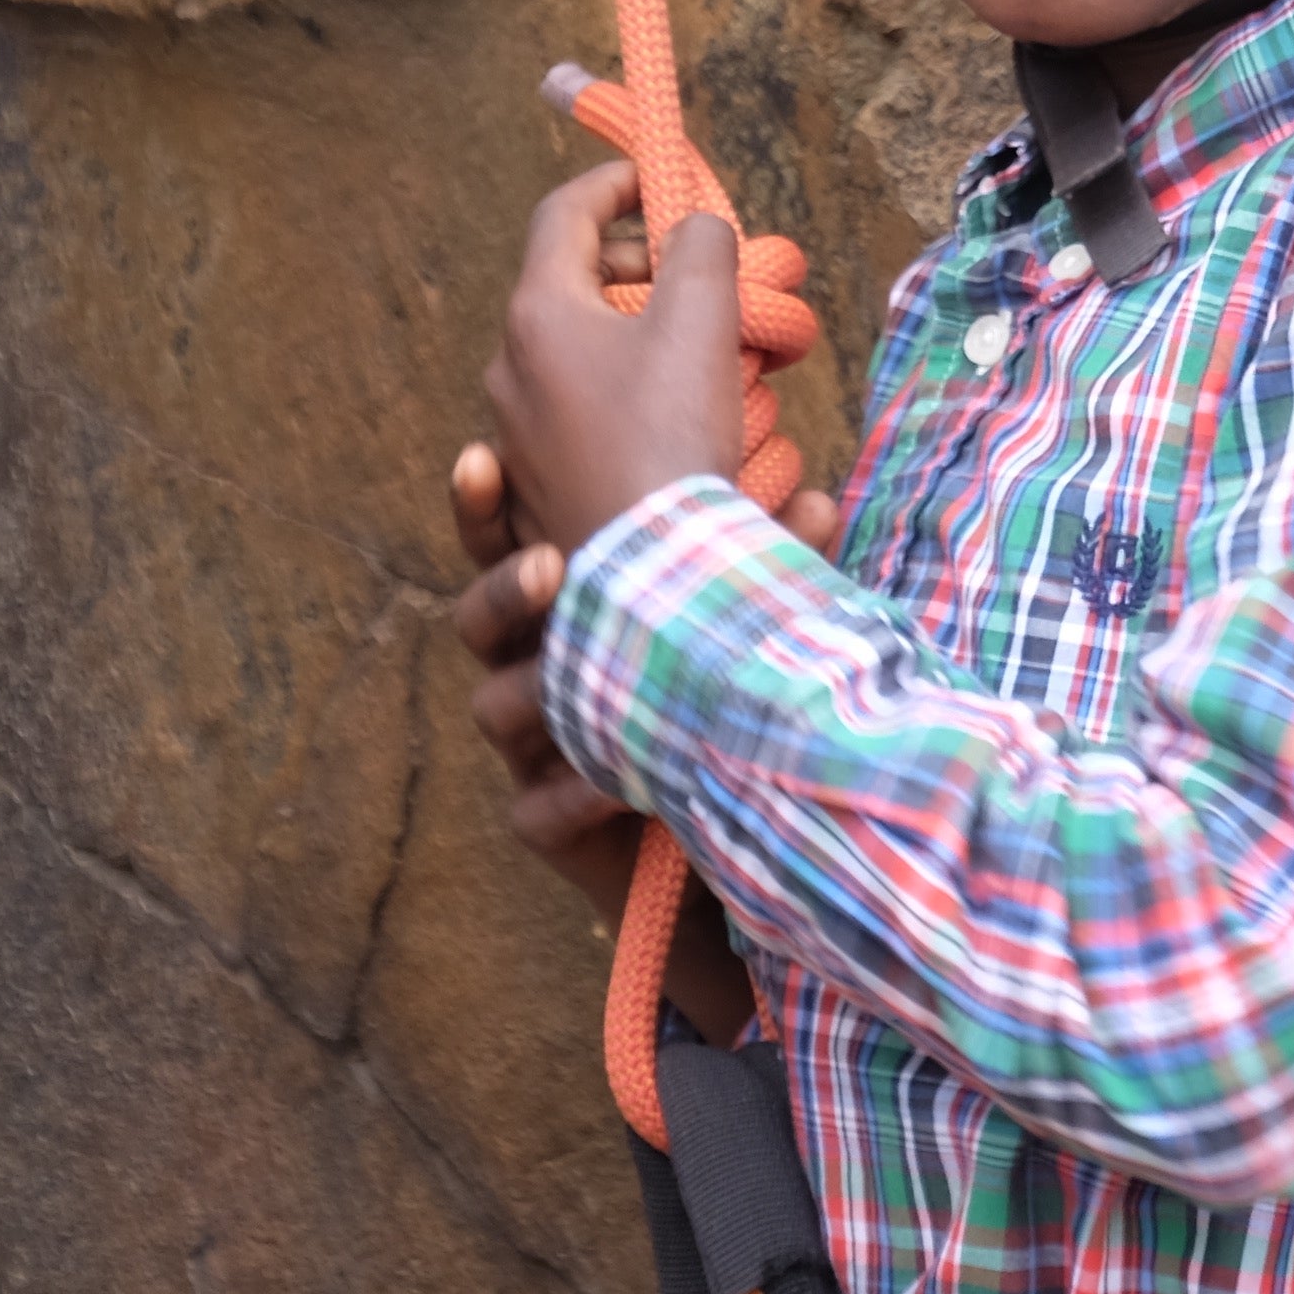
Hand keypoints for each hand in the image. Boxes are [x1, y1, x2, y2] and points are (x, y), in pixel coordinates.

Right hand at [449, 437, 832, 1043]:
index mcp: (562, 609)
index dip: (482, 506)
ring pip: (492, 708)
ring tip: (580, 675)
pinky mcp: (545, 824)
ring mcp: (531, 749)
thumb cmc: (719, 707)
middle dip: (503, 588)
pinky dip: (572, 795)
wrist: (730, 838)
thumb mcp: (736, 628)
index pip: (504, 546)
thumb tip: (816, 501)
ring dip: (534, 688)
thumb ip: (760, 568)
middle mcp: (532, 669)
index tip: (483, 454)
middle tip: (550, 565)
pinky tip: (615, 785)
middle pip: (477, 619)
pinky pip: (535, 811)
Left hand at [480, 161, 751, 557]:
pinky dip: (622, 395)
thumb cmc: (670, 438)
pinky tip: (670, 418)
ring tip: (704, 352)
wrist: (648, 578)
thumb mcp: (701, 321)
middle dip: (639, 267)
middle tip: (703, 277)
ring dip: (637, 336)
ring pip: (578, 355)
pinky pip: (578, 416)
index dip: (613, 183)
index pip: (563, 214)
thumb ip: (702, 248)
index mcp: (539, 315)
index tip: (656, 178)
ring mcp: (516, 437)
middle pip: (570, 285)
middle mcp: (510, 370)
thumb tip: (697, 224)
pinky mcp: (535, 491)